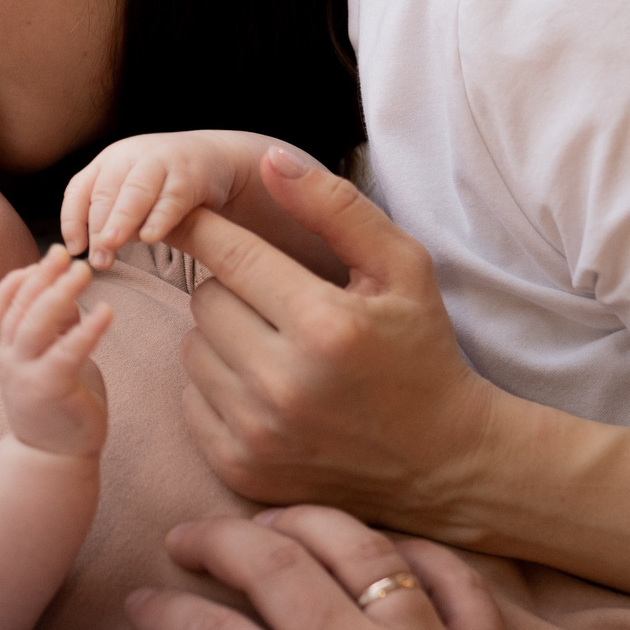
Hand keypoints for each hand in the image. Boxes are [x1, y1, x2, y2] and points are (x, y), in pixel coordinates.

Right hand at [0, 246, 114, 458]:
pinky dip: (86, 329)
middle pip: (20, 307)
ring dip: (60, 293)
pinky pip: (67, 352)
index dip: (20, 279)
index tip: (46, 258)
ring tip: (83, 272)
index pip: (2, 305)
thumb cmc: (58, 405)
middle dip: (42, 276)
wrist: (53, 458)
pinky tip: (106, 311)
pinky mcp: (51, 389)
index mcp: (8, 350)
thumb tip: (67, 287)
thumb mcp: (52, 358)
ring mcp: (27, 375)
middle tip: (67, 255)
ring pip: (36, 324)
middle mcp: (10, 359)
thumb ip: (56, 327)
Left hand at [60, 131, 249, 269]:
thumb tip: (90, 253)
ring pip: (135, 191)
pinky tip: (150, 238)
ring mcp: (160, 162)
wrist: (213, 158)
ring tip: (112, 245)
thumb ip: (111, 218)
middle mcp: (130, 156)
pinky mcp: (190, 174)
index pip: (80, 190)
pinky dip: (159, 218)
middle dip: (97, 228)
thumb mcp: (129, 196)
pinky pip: (171, 198)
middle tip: (97, 260)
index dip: (72, 220)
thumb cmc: (163, 186)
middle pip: (105, 192)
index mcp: (108, 162)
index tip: (74, 249)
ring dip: (121, 220)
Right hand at [127, 508, 602, 629]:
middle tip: (188, 540)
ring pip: (363, 550)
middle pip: (275, 565)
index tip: (143, 603)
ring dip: (307, 524)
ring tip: (274, 525)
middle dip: (218, 542)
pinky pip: (456, 580)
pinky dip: (415, 553)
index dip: (165, 612)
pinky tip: (384, 551)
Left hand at [173, 153, 504, 531]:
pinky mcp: (240, 468)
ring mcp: (258, 433)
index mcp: (324, 324)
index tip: (186, 216)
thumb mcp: (402, 268)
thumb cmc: (421, 353)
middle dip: (234, 292)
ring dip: (222, 340)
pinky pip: (190, 400)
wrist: (443, 463)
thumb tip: (268, 162)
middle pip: (204, 301)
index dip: (201, 229)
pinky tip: (266, 392)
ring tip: (276, 349)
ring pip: (192, 349)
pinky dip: (217, 389)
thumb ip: (336, 208)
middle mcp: (283, 382)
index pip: (229, 255)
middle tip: (278, 304)